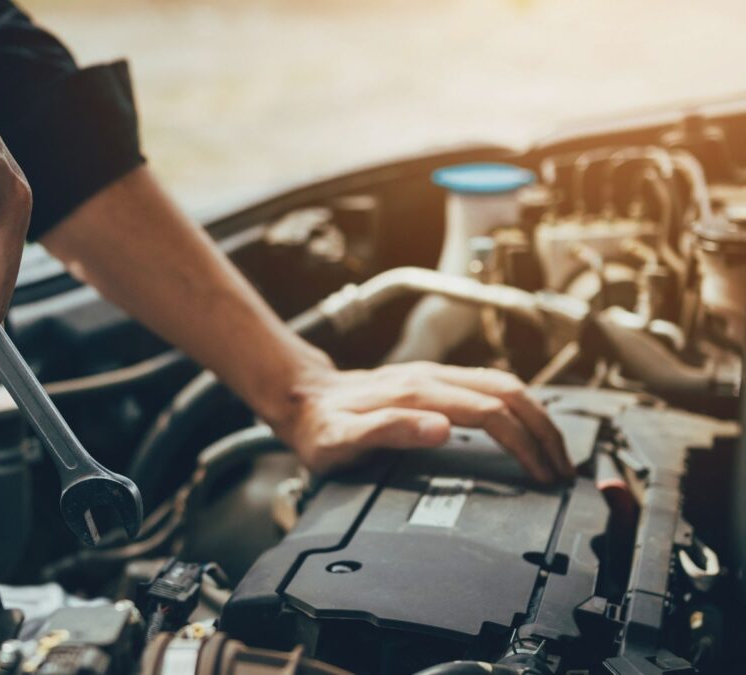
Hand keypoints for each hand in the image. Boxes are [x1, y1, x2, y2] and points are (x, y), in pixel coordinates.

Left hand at [272, 361, 572, 482]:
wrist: (301, 398)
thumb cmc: (319, 426)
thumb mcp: (342, 440)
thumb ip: (389, 431)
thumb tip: (442, 429)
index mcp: (417, 394)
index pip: (491, 413)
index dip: (523, 444)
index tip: (541, 475)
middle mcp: (430, 378)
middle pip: (509, 393)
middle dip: (544, 431)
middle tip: (562, 469)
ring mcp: (433, 375)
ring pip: (503, 384)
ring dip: (536, 417)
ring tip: (554, 451)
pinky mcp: (431, 379)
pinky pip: (488, 385)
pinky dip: (517, 406)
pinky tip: (523, 426)